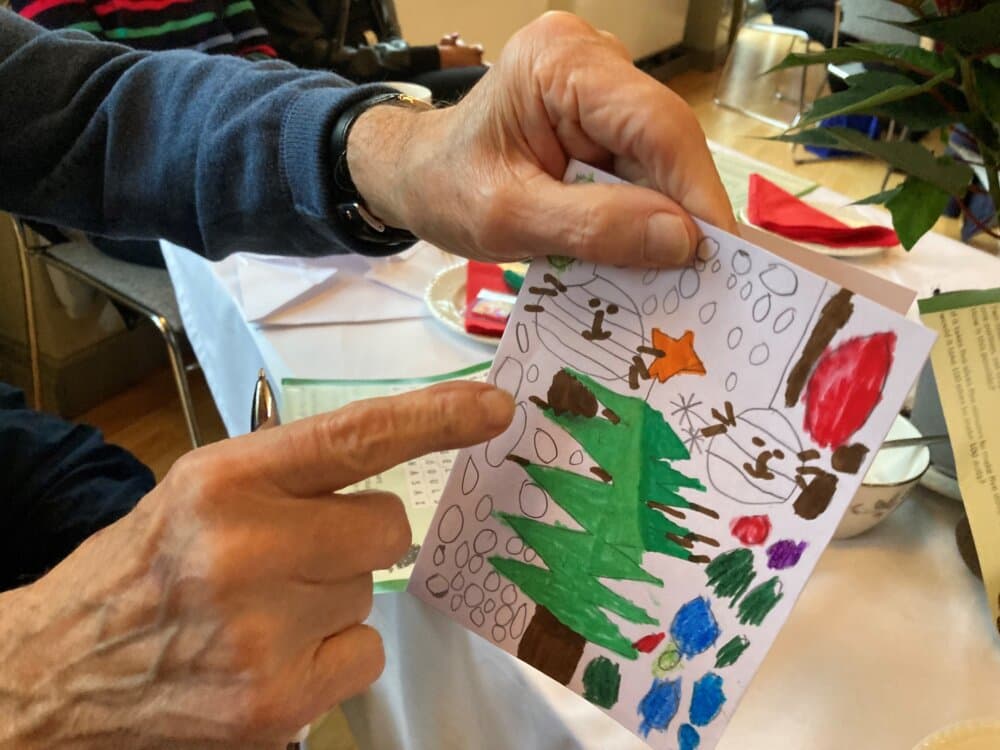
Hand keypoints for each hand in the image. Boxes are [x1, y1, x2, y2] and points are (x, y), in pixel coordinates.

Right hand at [0, 382, 514, 748]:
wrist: (58, 672)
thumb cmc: (144, 568)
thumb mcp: (201, 490)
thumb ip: (289, 474)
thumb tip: (396, 460)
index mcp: (226, 480)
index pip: (355, 437)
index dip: (435, 418)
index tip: (495, 409)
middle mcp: (247, 549)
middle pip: (387, 526)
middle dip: (355, 538)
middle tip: (290, 558)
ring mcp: (264, 633)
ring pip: (370, 592)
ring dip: (331, 599)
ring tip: (260, 612)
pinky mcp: (278, 702)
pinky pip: (366, 654)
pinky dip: (333, 656)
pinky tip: (273, 658)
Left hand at [348, 12, 735, 267]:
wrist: (416, 177)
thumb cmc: (444, 189)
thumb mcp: (507, 218)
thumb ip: (592, 228)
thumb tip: (683, 242)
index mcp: (560, 62)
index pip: (655, 123)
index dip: (695, 189)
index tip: (720, 253)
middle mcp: (591, 62)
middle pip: (664, 142)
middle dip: (683, 212)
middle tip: (706, 280)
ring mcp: (600, 88)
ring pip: (659, 161)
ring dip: (666, 221)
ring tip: (678, 278)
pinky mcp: (602, 118)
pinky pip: (641, 170)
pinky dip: (644, 216)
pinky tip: (647, 257)